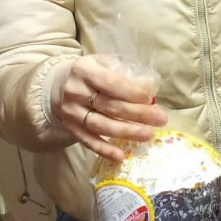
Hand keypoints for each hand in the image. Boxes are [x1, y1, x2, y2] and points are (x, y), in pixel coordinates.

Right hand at [50, 55, 166, 160]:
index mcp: (84, 70)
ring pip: (101, 125)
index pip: (111, 83)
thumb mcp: (105, 64)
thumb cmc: (92, 73)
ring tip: (148, 135)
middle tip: (160, 119)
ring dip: (126, 132)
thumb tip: (149, 87)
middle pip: (110, 105)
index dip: (132, 92)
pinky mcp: (70, 128)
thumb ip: (125, 73)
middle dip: (138, 114)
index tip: (151, 99)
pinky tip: (120, 156)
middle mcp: (75, 91)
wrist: (60, 85)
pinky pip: (88, 141)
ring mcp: (71, 112)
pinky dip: (104, 150)